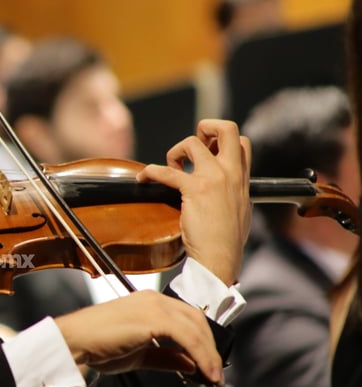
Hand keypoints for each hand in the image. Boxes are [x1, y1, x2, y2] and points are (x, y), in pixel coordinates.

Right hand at [54, 290, 222, 383]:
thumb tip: (192, 365)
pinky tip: (204, 372)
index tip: (209, 364)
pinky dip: (201, 355)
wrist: (75, 341)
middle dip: (211, 348)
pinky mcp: (154, 318)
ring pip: (196, 328)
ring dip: (209, 354)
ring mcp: (155, 306)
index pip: (187, 317)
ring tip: (213, 378)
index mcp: (150, 302)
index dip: (203, 341)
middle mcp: (155, 299)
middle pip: (197, 320)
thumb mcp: (139, 355)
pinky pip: (188, 337)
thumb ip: (166, 357)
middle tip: (216, 373)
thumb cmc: (98, 346)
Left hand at [136, 119, 251, 285]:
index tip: (206, 152)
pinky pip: (166, 171)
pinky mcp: (194, 190)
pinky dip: (150, 171)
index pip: (241, 143)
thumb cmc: (226, 242)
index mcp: (242, 179)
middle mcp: (231, 173)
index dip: (220, 140)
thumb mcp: (241, 211)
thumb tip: (225, 190)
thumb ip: (234, 194)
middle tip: (190, 148)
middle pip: (226, 127)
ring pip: (192, 143)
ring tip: (170, 169)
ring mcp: (214, 179)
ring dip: (175, 152)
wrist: (220, 259)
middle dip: (205, 127)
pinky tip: (143, 178)